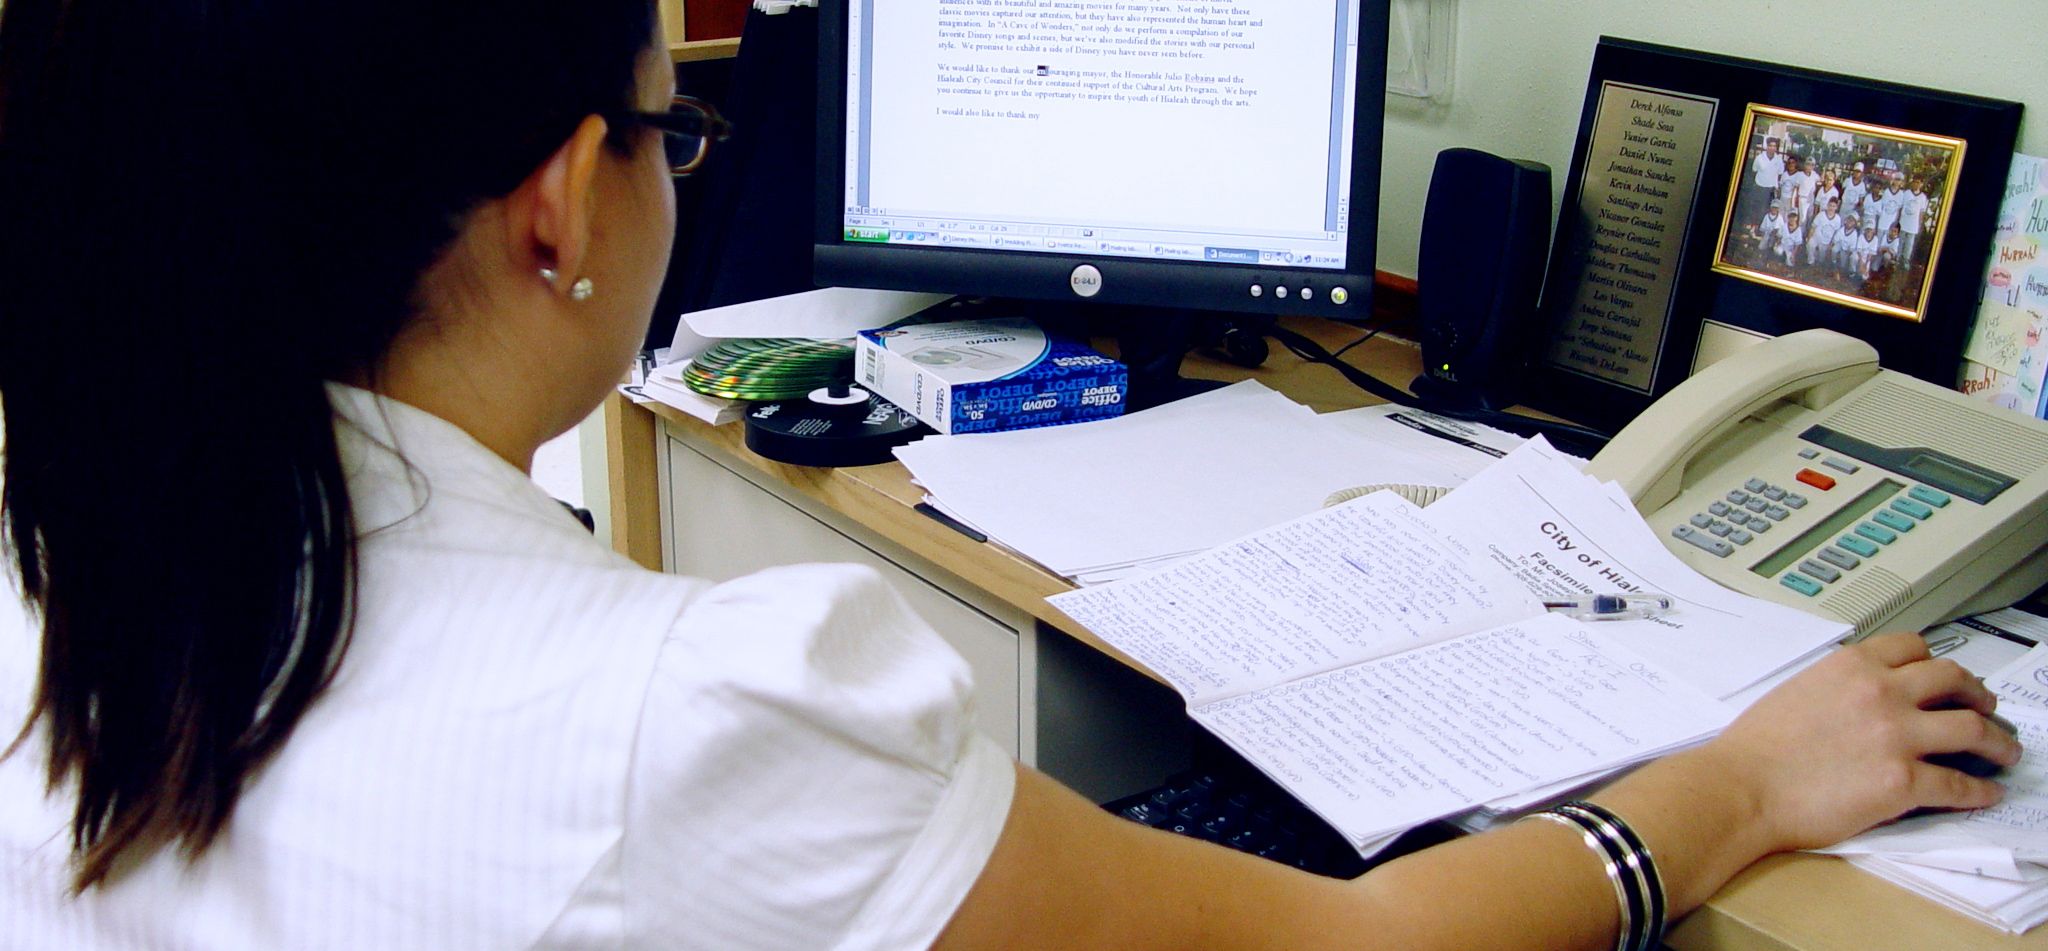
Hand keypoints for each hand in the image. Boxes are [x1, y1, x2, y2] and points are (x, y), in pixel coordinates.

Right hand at [1701, 633, 2022, 852]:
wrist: (1742, 788)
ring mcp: (1896, 737)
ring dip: (1997, 740)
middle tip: (1985, 705)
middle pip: (1953, 679)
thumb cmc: (1755, 749)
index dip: (1936, 662)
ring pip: (1972, 728)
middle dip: (1977, 693)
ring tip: (2005, 750)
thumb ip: (1839, 687)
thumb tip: (1862, 704)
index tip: (1943, 674)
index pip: (1913, 647)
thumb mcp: (1797, 691)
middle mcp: (1880, 692)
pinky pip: (1960, 784)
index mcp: (1851, 665)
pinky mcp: (1902, 782)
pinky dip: (1980, 790)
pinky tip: (1986, 793)